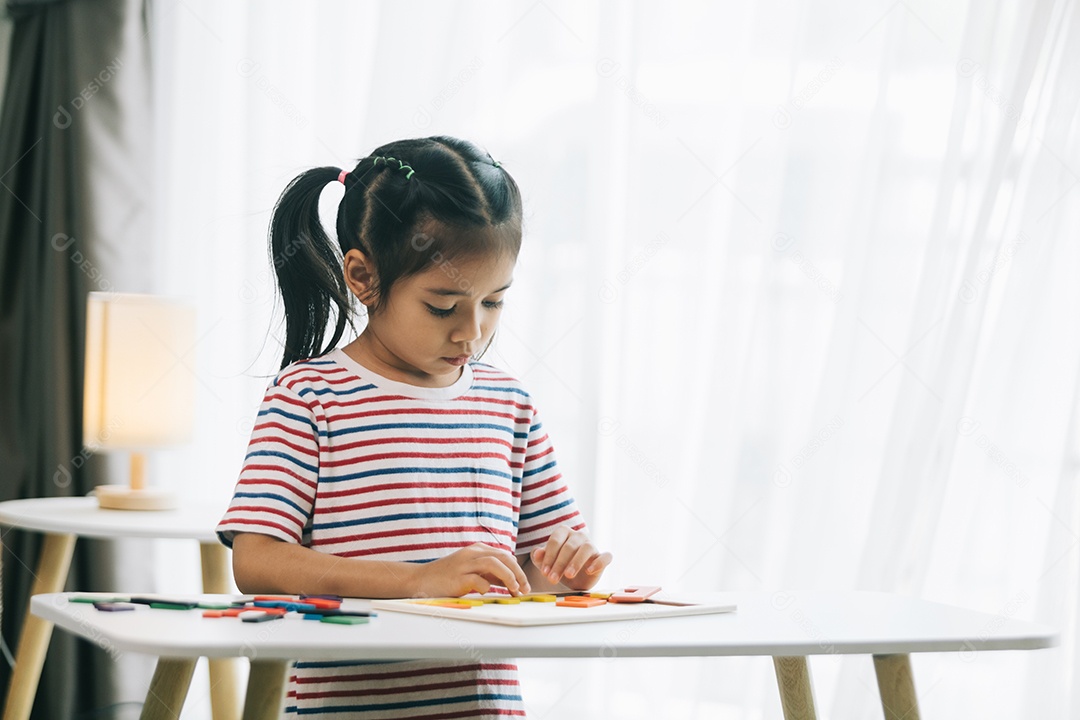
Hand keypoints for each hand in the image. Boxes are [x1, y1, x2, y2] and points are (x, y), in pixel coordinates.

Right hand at [415, 543, 530, 596]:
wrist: (420, 579)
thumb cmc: (447, 577)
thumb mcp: (471, 570)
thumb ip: (489, 572)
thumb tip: (512, 579)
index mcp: (477, 549)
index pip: (505, 555)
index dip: (517, 570)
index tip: (524, 585)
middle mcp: (472, 553)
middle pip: (503, 557)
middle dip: (518, 573)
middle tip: (525, 588)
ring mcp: (464, 564)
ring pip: (494, 564)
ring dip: (508, 577)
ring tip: (515, 590)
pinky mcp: (457, 578)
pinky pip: (478, 580)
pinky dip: (486, 587)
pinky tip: (487, 593)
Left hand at [530, 526, 611, 589]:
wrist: (575, 579)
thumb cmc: (560, 566)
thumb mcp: (547, 563)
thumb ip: (540, 557)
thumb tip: (537, 553)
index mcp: (564, 532)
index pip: (555, 541)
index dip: (549, 557)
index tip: (544, 572)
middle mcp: (578, 536)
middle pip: (569, 546)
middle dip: (559, 564)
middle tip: (552, 579)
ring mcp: (592, 545)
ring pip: (586, 548)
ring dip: (576, 562)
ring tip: (568, 575)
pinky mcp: (603, 557)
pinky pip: (605, 557)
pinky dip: (598, 563)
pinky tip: (589, 571)